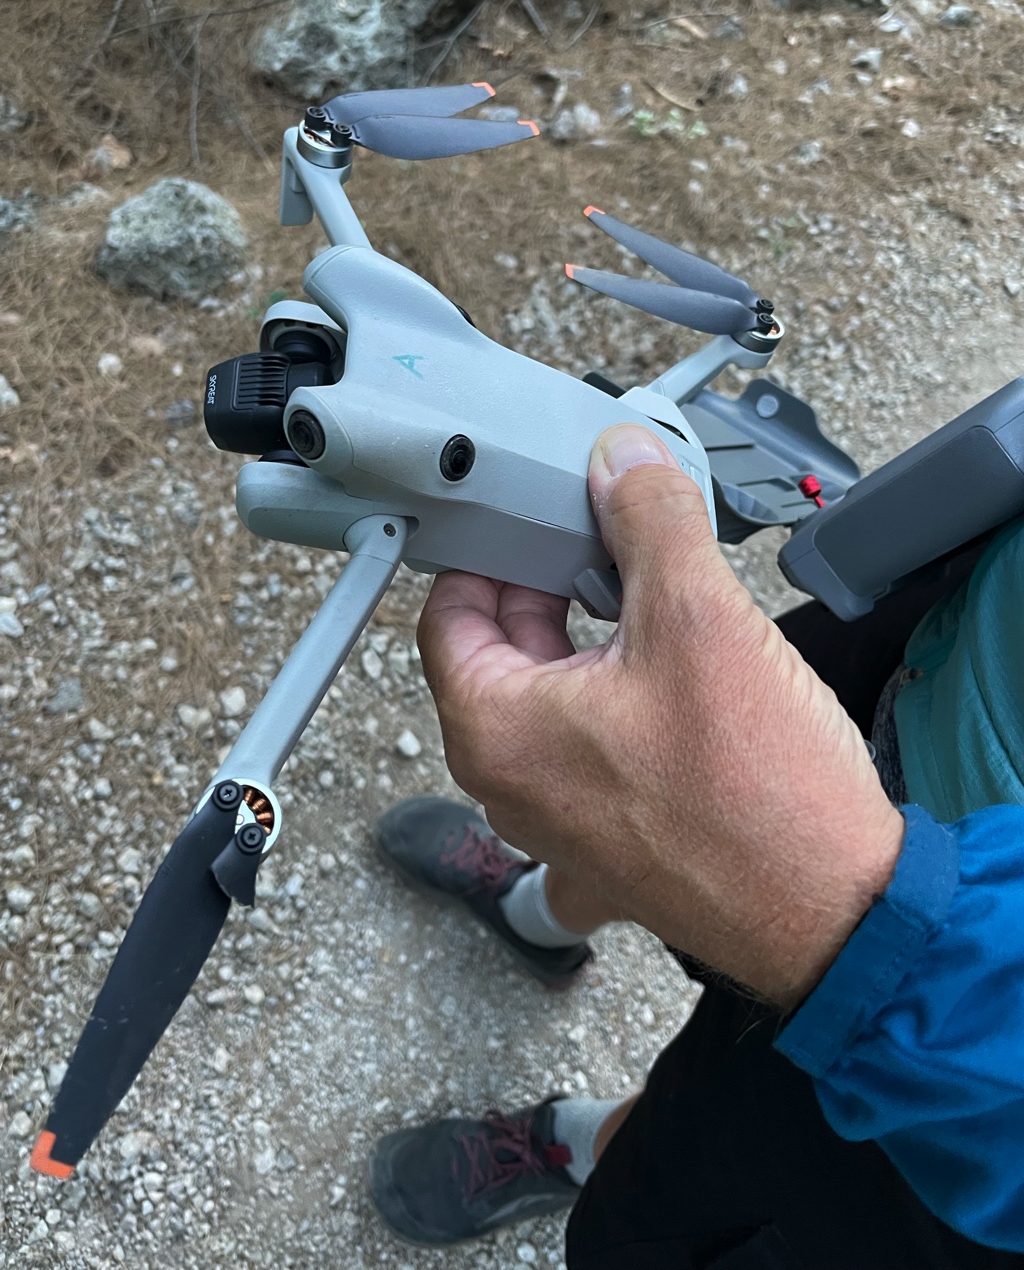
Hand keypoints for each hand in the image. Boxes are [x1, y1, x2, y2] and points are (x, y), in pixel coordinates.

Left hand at [418, 424, 903, 1008]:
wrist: (836, 911)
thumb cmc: (758, 795)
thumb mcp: (698, 616)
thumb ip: (648, 521)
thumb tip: (622, 463)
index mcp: (495, 730)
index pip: (448, 611)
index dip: (493, 550)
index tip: (539, 520)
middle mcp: (509, 787)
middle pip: (500, 652)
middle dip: (551, 590)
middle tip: (614, 550)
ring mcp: (558, 827)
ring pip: (550, 702)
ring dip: (593, 648)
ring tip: (659, 614)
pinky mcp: (610, 849)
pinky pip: (592, 762)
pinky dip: (618, 715)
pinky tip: (671, 691)